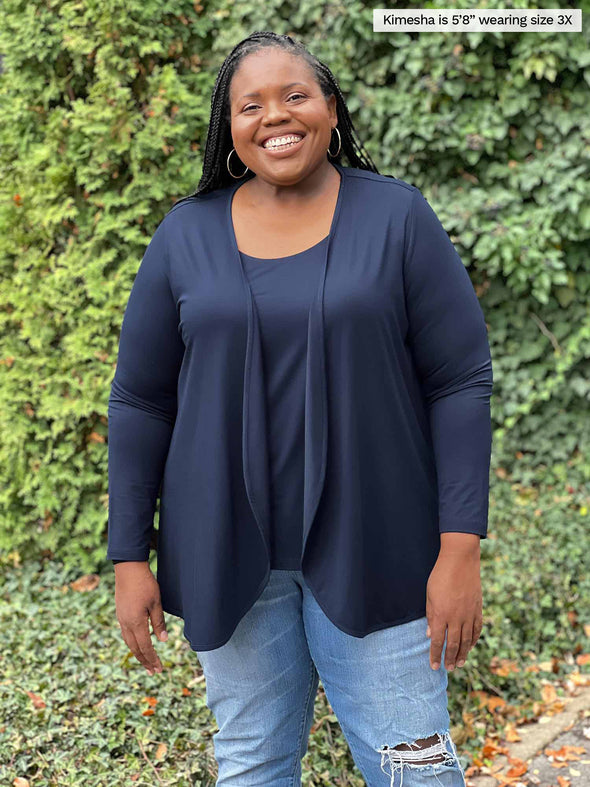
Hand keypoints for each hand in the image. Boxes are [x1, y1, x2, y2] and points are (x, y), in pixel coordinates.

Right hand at [114, 562, 167, 675]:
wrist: (128, 569)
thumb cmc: (145, 584)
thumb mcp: (156, 602)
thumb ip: (159, 622)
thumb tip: (163, 640)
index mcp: (135, 622)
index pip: (145, 647)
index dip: (152, 659)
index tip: (159, 669)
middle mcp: (126, 624)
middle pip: (135, 648)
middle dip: (145, 661)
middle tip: (153, 672)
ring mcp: (121, 619)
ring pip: (129, 642)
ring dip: (138, 653)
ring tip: (146, 662)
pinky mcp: (120, 613)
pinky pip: (126, 634)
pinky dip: (133, 643)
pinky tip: (138, 644)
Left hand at [425, 544, 481, 671]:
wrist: (460, 561)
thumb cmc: (440, 576)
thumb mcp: (429, 595)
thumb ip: (430, 616)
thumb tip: (430, 634)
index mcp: (440, 615)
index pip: (438, 641)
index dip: (435, 655)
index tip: (434, 666)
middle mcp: (456, 618)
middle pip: (454, 644)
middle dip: (450, 658)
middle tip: (448, 668)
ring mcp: (469, 614)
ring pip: (467, 640)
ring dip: (463, 654)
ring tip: (459, 664)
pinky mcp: (478, 609)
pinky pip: (477, 629)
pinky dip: (474, 640)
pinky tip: (470, 646)